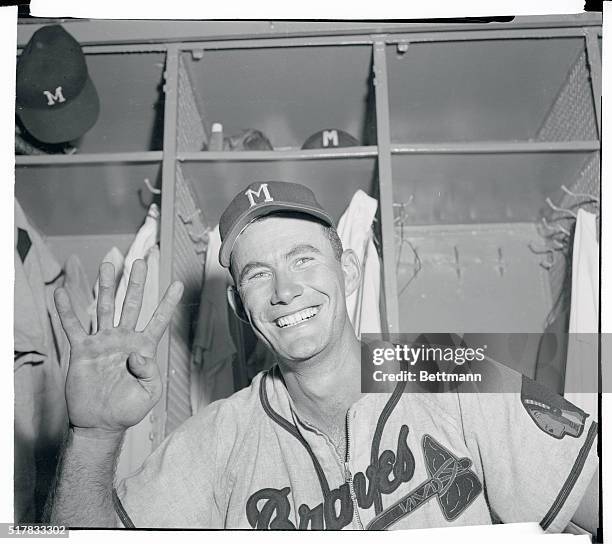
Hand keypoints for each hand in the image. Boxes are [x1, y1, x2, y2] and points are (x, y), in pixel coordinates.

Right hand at [54, 259, 183, 437]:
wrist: (101, 423)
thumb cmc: (128, 409)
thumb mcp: (150, 393)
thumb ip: (150, 371)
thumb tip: (137, 352)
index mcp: (144, 347)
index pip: (159, 320)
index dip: (168, 303)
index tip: (178, 284)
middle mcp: (124, 339)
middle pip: (131, 304)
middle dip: (136, 283)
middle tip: (141, 262)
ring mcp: (103, 342)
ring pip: (104, 307)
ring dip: (106, 286)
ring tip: (108, 265)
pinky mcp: (82, 350)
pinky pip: (73, 326)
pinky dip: (67, 310)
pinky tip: (62, 293)